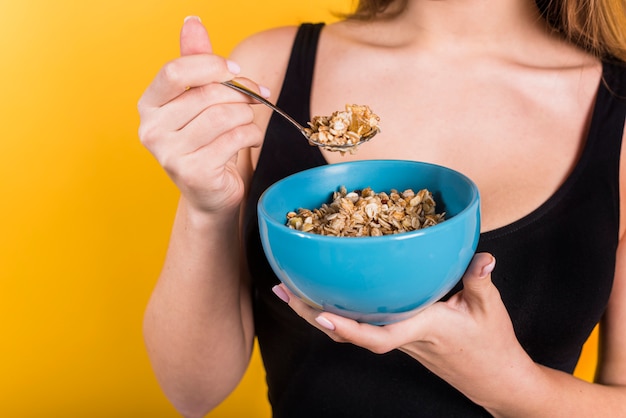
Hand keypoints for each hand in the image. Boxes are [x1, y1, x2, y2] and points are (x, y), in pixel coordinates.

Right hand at [137, 16, 265, 214]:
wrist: (211, 193)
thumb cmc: (207, 141)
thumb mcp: (200, 99)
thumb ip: (195, 62)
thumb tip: (192, 21)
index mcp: (149, 105)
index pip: (176, 71)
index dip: (212, 66)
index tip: (235, 70)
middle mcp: (151, 130)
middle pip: (207, 94)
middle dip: (240, 93)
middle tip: (256, 98)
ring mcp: (169, 154)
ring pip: (224, 115)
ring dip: (248, 115)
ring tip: (248, 122)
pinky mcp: (193, 173)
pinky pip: (235, 138)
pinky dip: (252, 135)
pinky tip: (250, 140)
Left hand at [274, 253, 537, 406]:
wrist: (494, 379)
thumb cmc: (491, 346)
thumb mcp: (489, 309)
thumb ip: (480, 279)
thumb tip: (481, 256)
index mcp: (421, 328)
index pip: (378, 336)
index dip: (349, 329)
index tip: (321, 316)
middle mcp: (403, 335)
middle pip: (349, 332)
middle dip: (312, 313)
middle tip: (282, 289)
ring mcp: (399, 338)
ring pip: (351, 329)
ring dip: (318, 312)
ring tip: (291, 290)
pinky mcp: (401, 335)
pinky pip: (363, 325)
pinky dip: (340, 311)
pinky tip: (330, 294)